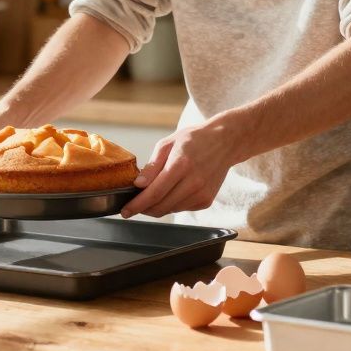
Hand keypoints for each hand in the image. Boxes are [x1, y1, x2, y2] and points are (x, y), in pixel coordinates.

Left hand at [120, 119, 243, 218]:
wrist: (225, 142)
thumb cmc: (194, 140)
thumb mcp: (167, 144)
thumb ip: (152, 166)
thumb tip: (138, 185)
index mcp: (181, 165)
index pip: (154, 193)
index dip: (137, 205)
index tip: (125, 210)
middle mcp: (193, 183)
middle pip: (161, 206)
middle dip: (143, 209)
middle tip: (133, 205)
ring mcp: (202, 194)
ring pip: (170, 210)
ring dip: (156, 207)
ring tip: (152, 194)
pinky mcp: (206, 201)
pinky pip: (181, 208)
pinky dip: (171, 204)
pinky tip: (171, 191)